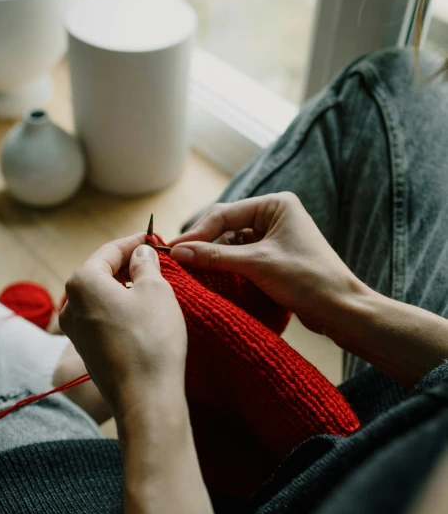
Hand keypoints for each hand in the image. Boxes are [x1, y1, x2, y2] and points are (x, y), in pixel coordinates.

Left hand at [60, 234, 186, 427]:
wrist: (144, 397)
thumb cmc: (151, 339)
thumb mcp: (156, 290)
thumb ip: (146, 264)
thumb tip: (140, 253)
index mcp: (82, 282)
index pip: (109, 250)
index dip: (134, 242)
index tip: (153, 238)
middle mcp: (70, 304)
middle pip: (102, 272)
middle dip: (128, 265)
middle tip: (157, 262)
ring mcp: (75, 330)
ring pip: (102, 297)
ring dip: (126, 289)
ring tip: (154, 288)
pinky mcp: (87, 350)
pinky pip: (103, 318)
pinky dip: (121, 310)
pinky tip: (144, 315)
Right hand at [169, 193, 370, 333]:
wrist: (340, 309)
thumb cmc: (307, 279)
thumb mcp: (257, 265)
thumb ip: (215, 256)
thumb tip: (178, 252)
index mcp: (275, 204)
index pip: (224, 214)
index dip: (197, 233)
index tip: (173, 250)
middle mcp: (275, 215)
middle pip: (226, 226)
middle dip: (203, 243)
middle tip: (177, 260)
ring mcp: (274, 236)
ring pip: (232, 242)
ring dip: (213, 256)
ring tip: (189, 270)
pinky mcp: (274, 256)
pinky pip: (242, 256)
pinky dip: (226, 265)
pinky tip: (210, 276)